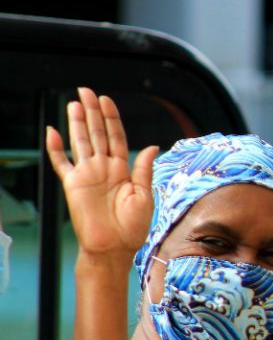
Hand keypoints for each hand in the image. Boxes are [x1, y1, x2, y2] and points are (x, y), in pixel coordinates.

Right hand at [46, 88, 158, 260]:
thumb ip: (144, 169)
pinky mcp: (73, 185)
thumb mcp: (144, 196)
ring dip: (76, 123)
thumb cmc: (132, 227)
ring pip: (80, 142)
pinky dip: (55, 148)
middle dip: (92, 112)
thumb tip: (152, 145)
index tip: (107, 100)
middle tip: (86, 91)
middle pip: (97, 134)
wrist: (114, 248)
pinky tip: (52, 132)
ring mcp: (87, 175)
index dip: (111, 118)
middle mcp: (104, 169)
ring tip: (74, 103)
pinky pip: (61, 163)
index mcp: (123, 170)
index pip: (116, 137)